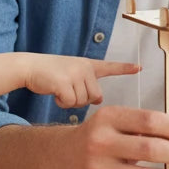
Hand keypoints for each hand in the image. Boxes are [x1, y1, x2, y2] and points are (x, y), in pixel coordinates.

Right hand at [25, 56, 139, 107]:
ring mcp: (74, 74)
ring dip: (71, 101)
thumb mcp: (72, 74)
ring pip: (83, 102)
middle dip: (82, 99)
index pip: (110, 67)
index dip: (125, 69)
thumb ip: (87, 84)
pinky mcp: (64, 82)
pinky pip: (70, 103)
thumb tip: (100, 99)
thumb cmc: (51, 73)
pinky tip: (55, 93)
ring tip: (60, 89)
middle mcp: (84, 68)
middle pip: (95, 96)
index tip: (139, 67)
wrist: (29, 66)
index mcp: (88, 65)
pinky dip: (62, 103)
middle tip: (68, 89)